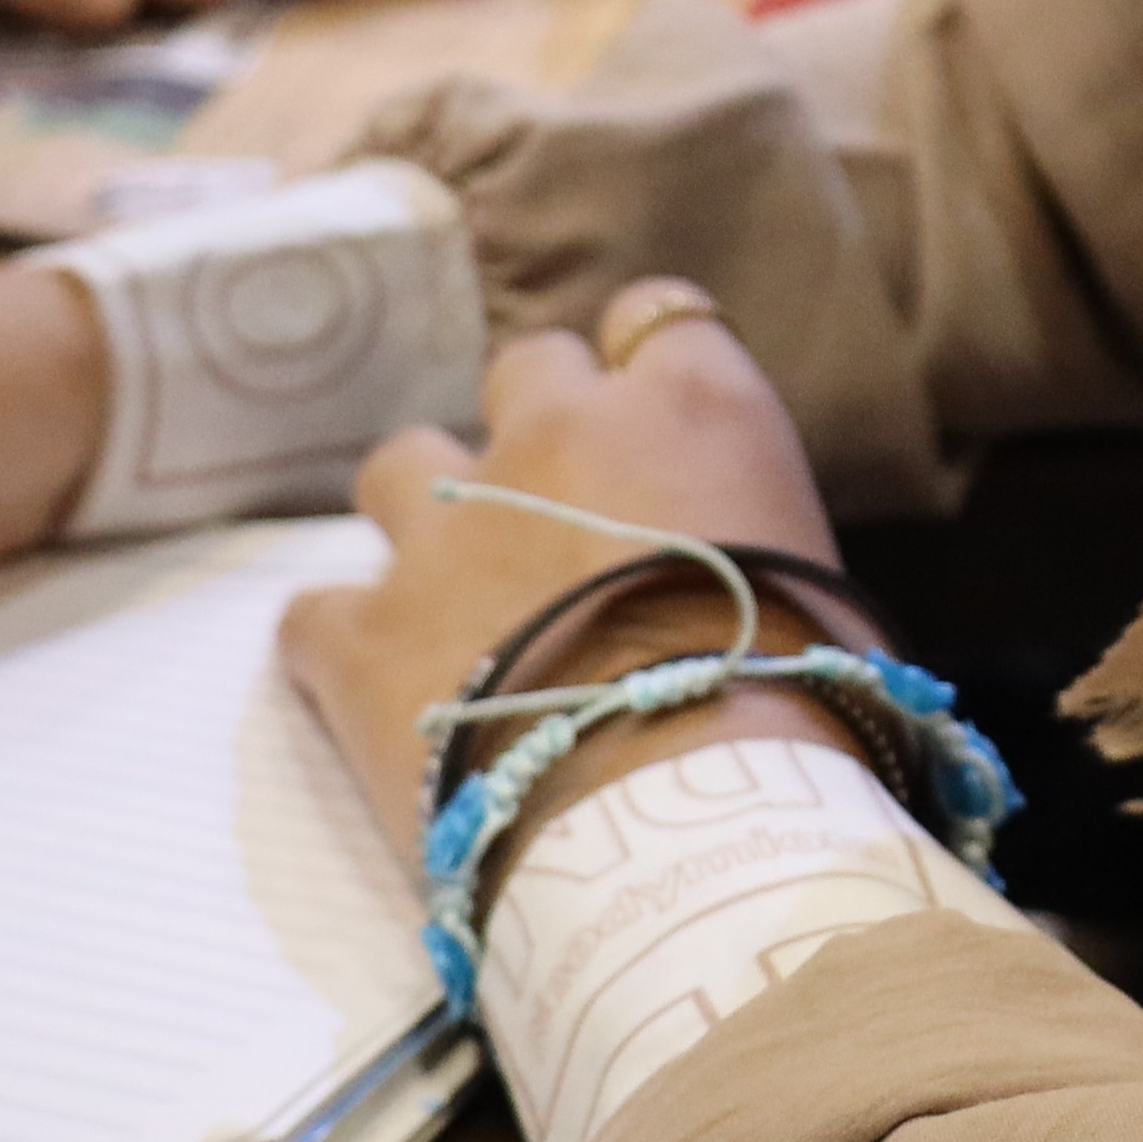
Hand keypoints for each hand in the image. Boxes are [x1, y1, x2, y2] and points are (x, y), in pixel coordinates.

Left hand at [280, 289, 851, 845]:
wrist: (686, 823)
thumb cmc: (799, 712)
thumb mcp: (826, 589)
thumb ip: (757, 543)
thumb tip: (739, 584)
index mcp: (689, 411)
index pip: (657, 319)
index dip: (647, 373)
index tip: (655, 433)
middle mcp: (556, 435)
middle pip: (527, 369)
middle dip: (535, 431)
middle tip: (564, 522)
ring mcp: (443, 529)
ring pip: (400, 464)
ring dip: (425, 515)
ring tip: (458, 600)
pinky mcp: (362, 633)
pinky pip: (316, 612)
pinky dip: (344, 644)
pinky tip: (383, 696)